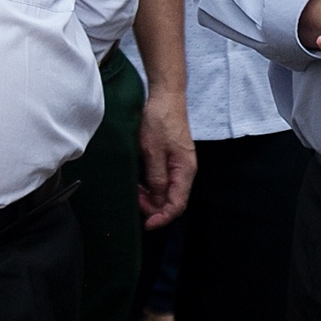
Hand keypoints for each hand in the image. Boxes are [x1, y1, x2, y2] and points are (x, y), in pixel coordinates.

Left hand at [137, 89, 196, 228]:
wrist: (166, 96)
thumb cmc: (160, 120)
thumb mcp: (153, 151)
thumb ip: (157, 178)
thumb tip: (157, 201)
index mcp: (185, 170)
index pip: (178, 204)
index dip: (162, 218)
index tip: (146, 224)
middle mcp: (186, 170)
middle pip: (173, 200)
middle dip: (154, 207)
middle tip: (134, 201)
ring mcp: (180, 164)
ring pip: (168, 191)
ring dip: (151, 197)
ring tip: (135, 192)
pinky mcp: (173, 159)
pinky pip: (164, 180)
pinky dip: (152, 186)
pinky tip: (140, 182)